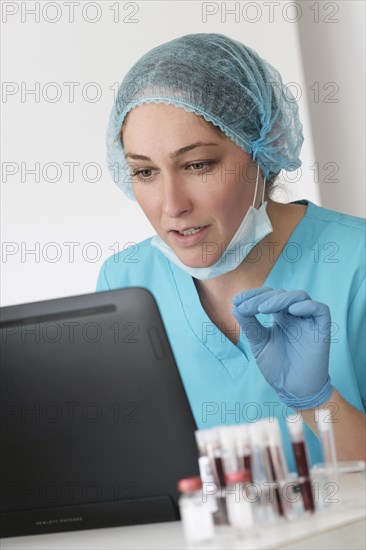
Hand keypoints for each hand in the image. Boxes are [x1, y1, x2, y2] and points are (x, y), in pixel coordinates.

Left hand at [232, 287, 332, 408]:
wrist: (292, 390)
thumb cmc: (276, 367)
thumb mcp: (258, 343)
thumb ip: (250, 325)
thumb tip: (236, 306)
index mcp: (281, 317)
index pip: (269, 296)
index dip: (253, 295)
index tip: (236, 301)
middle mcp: (295, 316)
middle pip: (281, 294)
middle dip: (261, 298)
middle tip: (246, 308)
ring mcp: (308, 321)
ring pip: (299, 296)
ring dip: (280, 299)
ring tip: (263, 309)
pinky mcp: (322, 330)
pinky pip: (321, 309)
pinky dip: (307, 306)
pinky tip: (291, 311)